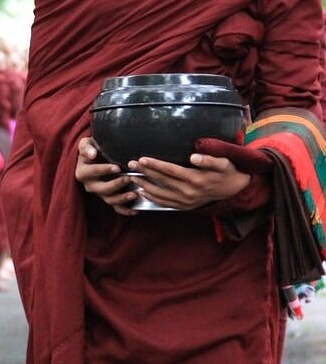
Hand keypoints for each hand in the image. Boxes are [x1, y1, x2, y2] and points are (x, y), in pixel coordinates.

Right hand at [75, 137, 136, 216]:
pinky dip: (125, 210)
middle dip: (115, 185)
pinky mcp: (108, 197)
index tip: (117, 168)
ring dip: (121, 198)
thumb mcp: (86, 144)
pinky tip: (135, 210)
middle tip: (128, 178)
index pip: (92, 172)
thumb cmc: (92, 148)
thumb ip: (86, 147)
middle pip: (101, 189)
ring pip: (109, 199)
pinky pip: (115, 207)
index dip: (104, 170)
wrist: (97, 155)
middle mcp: (90, 185)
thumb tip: (92, 155)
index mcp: (83, 172)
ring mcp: (99, 192)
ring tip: (134, 194)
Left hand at [129, 154, 250, 210]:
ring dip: (144, 186)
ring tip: (132, 178)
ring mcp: (185, 201)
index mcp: (195, 179)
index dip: (154, 165)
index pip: (169, 170)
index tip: (141, 159)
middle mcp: (188, 191)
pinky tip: (142, 192)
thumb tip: (194, 157)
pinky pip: (165, 203)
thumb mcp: (223, 163)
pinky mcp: (185, 206)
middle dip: (144, 172)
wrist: (234, 191)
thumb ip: (209, 160)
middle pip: (161, 181)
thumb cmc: (227, 172)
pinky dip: (152, 198)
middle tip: (130, 165)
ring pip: (160, 193)